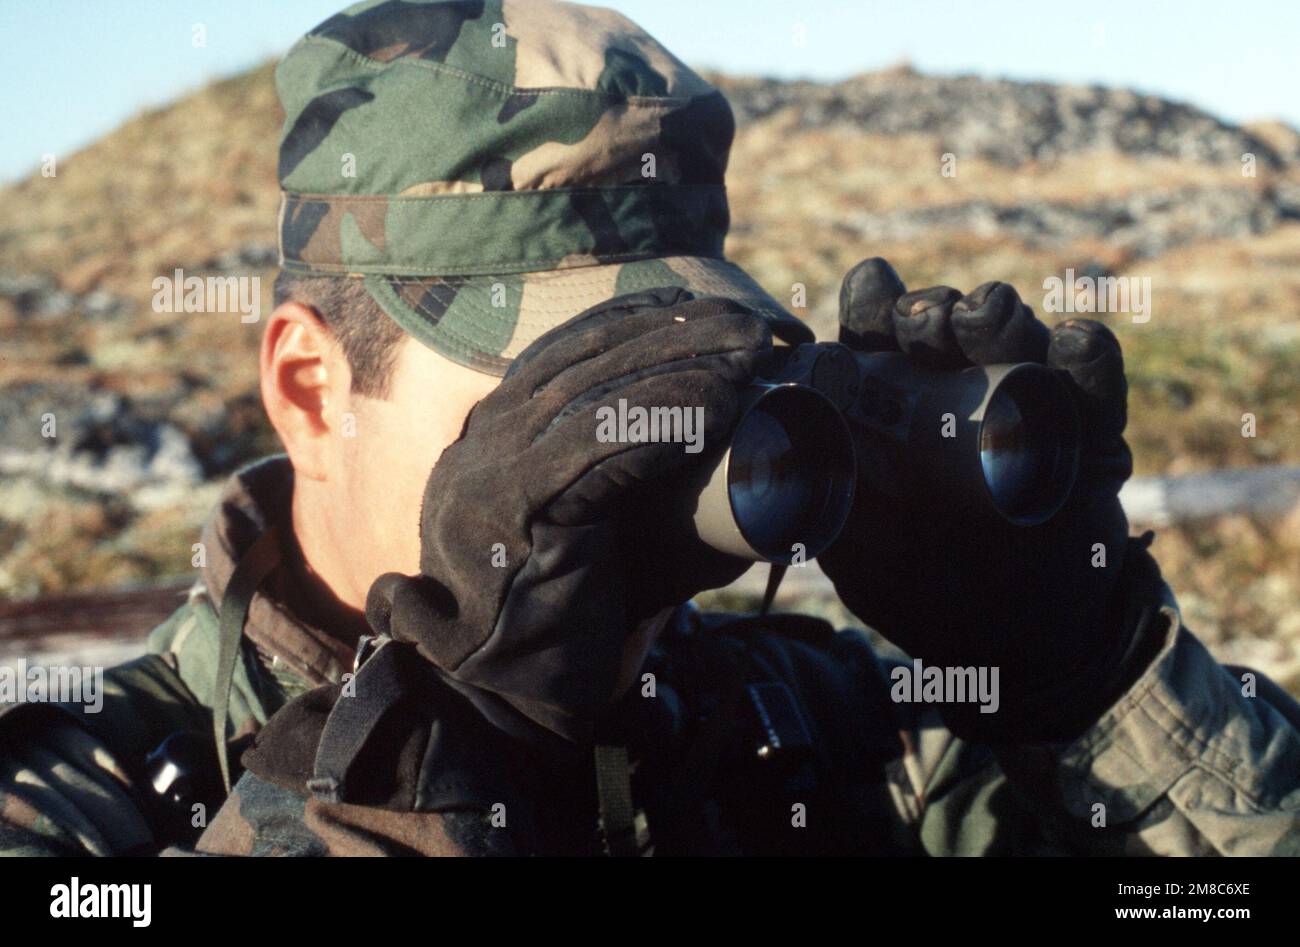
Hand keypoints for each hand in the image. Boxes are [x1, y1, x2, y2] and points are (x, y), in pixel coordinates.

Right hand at [364, 288, 767, 744]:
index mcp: (498, 432)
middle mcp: (487, 439)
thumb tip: (740, 446)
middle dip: (679, 332)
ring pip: (596, 393)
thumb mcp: (603, 525)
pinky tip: (717, 403)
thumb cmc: (575, 613)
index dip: (645, 320)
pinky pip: (595, 446)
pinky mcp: (516, 511)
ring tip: (753, 354)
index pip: (571, 349)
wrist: (519, 697)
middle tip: (757, 327)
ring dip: (684, 365)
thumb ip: (636, 477)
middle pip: (590, 358)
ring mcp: (493, 471)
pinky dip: (661, 418)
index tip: (715, 311)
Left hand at [819, 258, 1160, 742]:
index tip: (871, 291)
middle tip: (927, 320)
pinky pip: (1095, 388)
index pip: (881, 335)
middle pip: (947, 325)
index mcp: (901, 407)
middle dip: (934, 310)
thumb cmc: (929, 592)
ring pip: (1017, 338)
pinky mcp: (1093, 437)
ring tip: (984, 314)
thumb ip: (825, 510)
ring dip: (998, 318)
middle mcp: (963, 392)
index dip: (873, 304)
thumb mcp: (861, 557)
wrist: (1023, 640)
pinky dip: (1087, 359)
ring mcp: (1031, 408)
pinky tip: (1071, 341)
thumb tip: (775, 466)